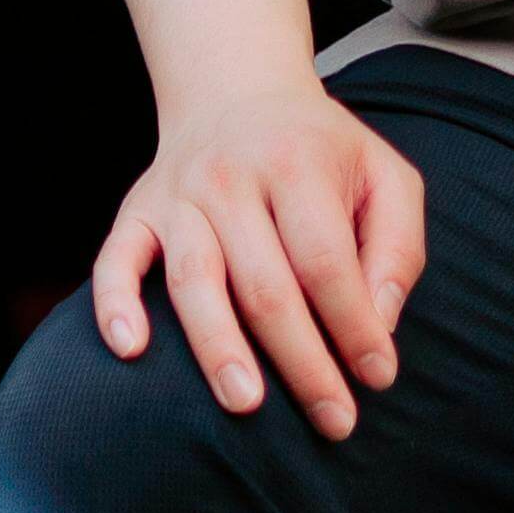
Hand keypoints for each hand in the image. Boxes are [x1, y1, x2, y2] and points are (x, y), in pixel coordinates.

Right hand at [94, 71, 430, 425]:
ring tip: (247, 405)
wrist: (237, 90)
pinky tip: (132, 348)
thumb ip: (397, 245)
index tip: (377, 377)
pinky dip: (117, 304)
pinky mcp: (137, 211)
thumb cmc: (321, 151)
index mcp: (299, 163)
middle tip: (333, 422)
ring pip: (195, 281)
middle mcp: (233, 177)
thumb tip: (380, 322)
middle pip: (266, 284)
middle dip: (302, 361)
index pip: (327, 260)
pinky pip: (116, 260)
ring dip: (219, 348)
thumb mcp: (383, 175)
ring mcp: (179, 195)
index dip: (354, 324)